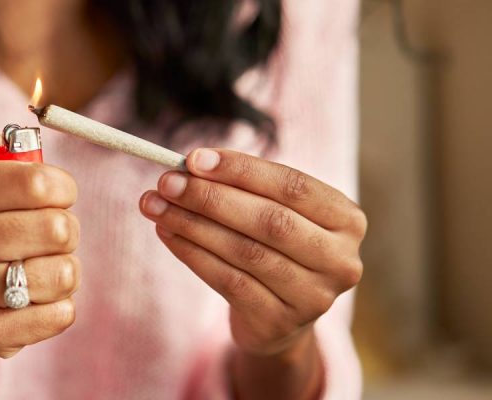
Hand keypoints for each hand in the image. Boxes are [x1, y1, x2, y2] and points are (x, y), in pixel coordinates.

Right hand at [0, 108, 80, 358]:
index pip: (38, 183)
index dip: (61, 188)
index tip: (52, 193)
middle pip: (57, 228)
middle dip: (65, 229)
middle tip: (45, 235)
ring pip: (64, 273)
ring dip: (66, 269)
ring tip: (39, 266)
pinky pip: (60, 314)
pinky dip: (61, 305)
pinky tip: (37, 299)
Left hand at [139, 148, 365, 355]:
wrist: (279, 316)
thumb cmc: (275, 247)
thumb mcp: (274, 212)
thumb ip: (243, 187)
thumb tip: (190, 166)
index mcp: (346, 219)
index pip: (292, 185)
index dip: (242, 170)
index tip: (194, 159)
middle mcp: (340, 259)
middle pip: (269, 220)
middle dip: (211, 197)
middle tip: (167, 182)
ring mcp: (313, 296)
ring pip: (245, 252)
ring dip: (193, 224)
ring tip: (156, 206)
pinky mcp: (279, 322)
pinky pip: (228, 281)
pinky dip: (192, 254)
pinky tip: (168, 235)